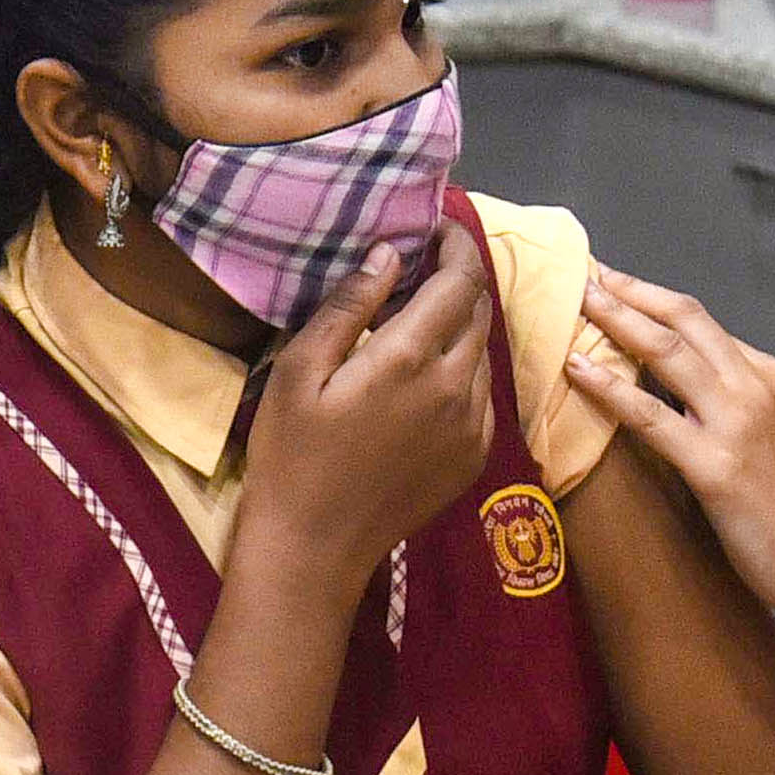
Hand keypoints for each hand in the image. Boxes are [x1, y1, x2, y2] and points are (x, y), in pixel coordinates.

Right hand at [241, 226, 493, 588]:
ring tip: (420, 319)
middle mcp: (454, 386)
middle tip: (424, 266)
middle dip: (459, 279)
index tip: (436, 228)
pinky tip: (425, 376)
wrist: (315, 547)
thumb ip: (348, 307)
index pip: (458, 281)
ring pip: (483, 351)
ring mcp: (473, 425)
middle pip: (478, 310)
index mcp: (409, 358)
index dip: (455, 245)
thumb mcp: (298, 371)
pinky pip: (482, 393)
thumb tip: (388, 253)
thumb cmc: (291, 454)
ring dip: (461, 324)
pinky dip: (462, 368)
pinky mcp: (476, 455)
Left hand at [581, 260, 774, 508]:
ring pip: (665, 351)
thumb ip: (763, 407)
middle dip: (631, 293)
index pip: (706, 328)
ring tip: (577, 302)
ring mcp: (736, 423)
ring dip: (615, 320)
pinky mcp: (715, 466)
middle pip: (683, 320)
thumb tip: (722, 398)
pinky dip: (608, 387)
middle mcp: (756, 388)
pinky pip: (649, 416)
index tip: (622, 291)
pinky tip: (577, 370)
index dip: (658, 305)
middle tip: (589, 277)